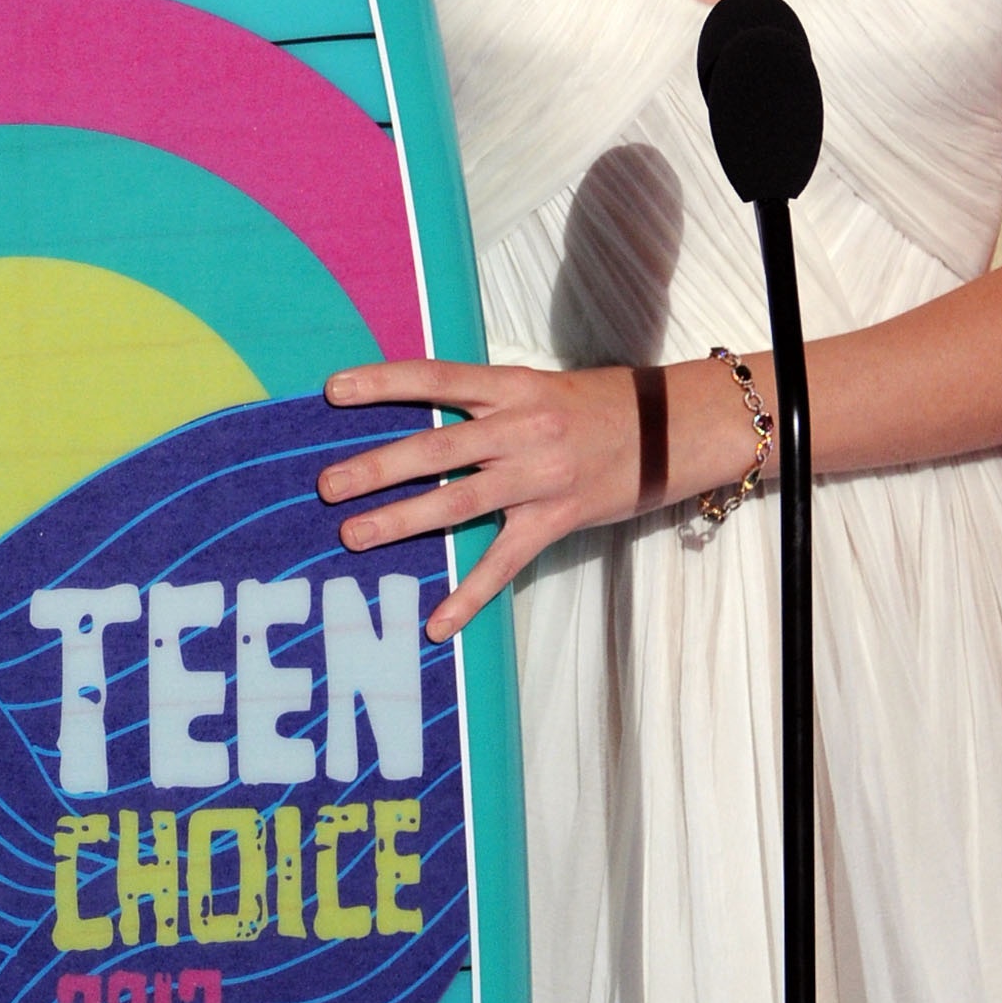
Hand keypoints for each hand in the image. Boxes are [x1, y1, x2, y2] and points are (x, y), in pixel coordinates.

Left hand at [320, 357, 641, 641]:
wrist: (675, 428)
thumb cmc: (602, 404)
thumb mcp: (540, 387)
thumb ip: (488, 401)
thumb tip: (426, 414)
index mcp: (512, 387)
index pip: (436, 378)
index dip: (384, 383)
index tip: (334, 390)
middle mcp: (521, 428)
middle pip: (435, 449)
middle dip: (375, 468)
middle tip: (326, 486)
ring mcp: (539, 477)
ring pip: (458, 502)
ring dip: (401, 521)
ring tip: (353, 536)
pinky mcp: (558, 519)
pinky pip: (505, 562)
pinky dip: (469, 596)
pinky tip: (437, 624)